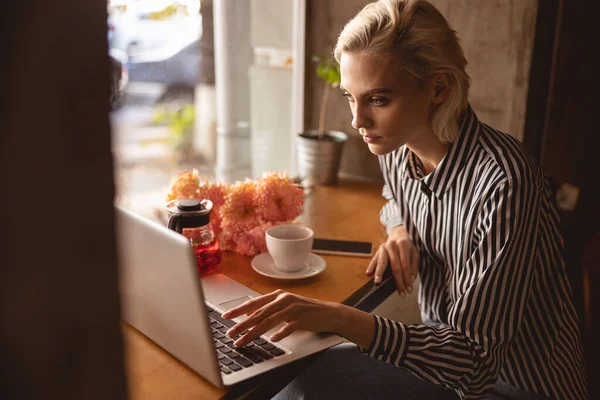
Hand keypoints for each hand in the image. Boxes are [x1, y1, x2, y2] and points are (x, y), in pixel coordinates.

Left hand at [222, 290, 337, 347]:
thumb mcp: (285, 306)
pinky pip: (288, 327)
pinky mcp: (302, 319)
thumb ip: (268, 309)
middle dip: (241, 325)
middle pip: (258, 314)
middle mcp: (284, 300)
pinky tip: (271, 340)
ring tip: (242, 341)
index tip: (226, 317)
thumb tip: (248, 316)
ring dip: (253, 333)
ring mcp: (293, 309)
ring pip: (269, 321)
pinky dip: (279, 333)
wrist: (328, 313)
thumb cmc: (304, 310)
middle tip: (229, 333)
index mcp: (278, 295)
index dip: (238, 310)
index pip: (254, 303)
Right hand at [366, 225, 418, 297]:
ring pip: (382, 262)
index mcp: (403, 245)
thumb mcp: (415, 253)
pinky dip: (371, 266)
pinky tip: (369, 273)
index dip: (407, 278)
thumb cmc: (407, 246)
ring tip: (378, 282)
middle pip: (394, 265)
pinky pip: (374, 259)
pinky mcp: (378, 250)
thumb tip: (411, 278)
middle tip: (400, 292)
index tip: (409, 289)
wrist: (397, 234)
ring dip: (379, 273)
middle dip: (398, 281)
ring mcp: (384, 247)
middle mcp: (392, 245)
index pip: (405, 265)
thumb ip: (414, 265)